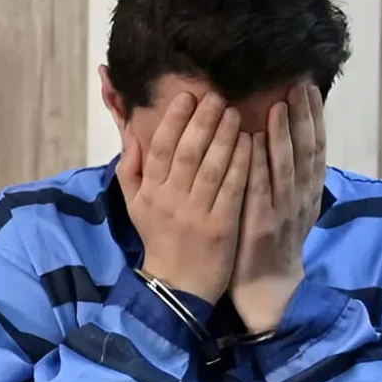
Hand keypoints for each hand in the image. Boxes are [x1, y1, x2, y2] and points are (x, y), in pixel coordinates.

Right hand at [118, 92, 251, 303]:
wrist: (178, 284)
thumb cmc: (158, 237)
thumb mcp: (134, 205)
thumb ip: (131, 169)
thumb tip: (129, 132)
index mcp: (149, 192)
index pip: (160, 149)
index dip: (174, 121)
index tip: (188, 97)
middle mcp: (170, 200)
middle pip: (187, 152)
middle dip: (202, 121)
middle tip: (218, 97)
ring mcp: (197, 213)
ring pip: (212, 167)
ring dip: (225, 137)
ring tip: (236, 113)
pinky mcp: (222, 226)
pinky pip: (233, 189)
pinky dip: (242, 164)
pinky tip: (252, 143)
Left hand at [229, 85, 325, 332]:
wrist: (266, 286)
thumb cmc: (269, 240)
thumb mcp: (287, 205)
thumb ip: (285, 174)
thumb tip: (281, 136)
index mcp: (307, 191)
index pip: (315, 147)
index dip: (313, 117)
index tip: (308, 86)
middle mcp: (299, 198)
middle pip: (306, 151)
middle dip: (303, 117)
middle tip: (296, 84)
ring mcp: (281, 212)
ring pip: (286, 168)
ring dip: (283, 136)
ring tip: (277, 106)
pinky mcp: (260, 226)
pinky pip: (258, 192)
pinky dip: (257, 167)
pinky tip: (250, 144)